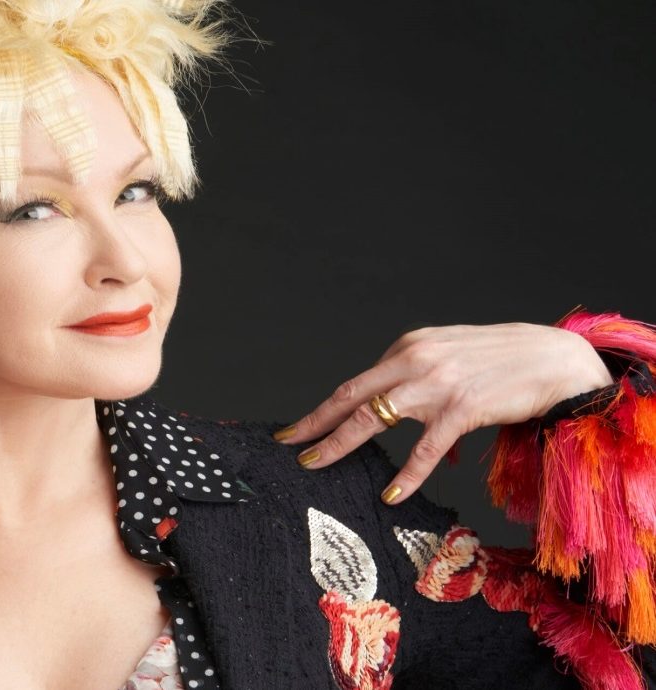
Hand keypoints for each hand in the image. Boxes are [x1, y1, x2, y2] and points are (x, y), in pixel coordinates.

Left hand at [271, 322, 614, 503]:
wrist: (556, 359)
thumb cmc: (504, 363)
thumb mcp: (452, 361)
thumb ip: (423, 388)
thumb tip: (415, 436)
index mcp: (409, 347)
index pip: (358, 383)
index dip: (326, 407)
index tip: (298, 427)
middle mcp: (415, 360)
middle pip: (351, 396)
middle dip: (315, 422)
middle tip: (289, 443)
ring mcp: (436, 384)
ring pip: (373, 417)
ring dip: (339, 443)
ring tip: (316, 464)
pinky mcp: (462, 408)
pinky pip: (425, 448)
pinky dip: (406, 474)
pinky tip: (391, 494)